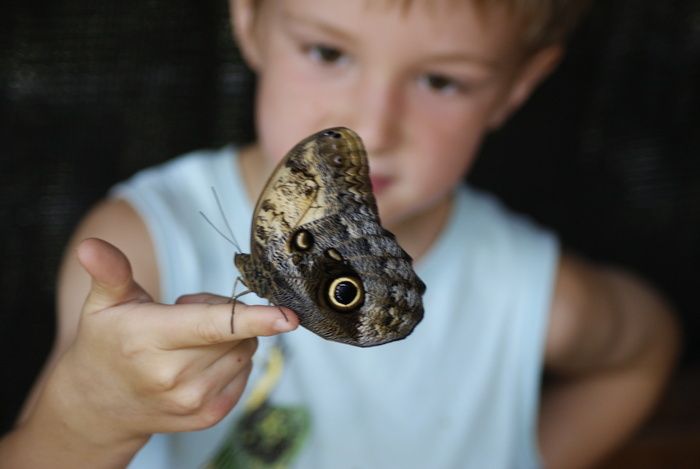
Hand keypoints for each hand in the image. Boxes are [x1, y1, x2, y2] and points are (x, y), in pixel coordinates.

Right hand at [48, 238, 297, 448]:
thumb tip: (91, 245)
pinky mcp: (209, 416)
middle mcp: (174, 377)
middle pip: (237, 332)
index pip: (212, 326)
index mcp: (149, 340)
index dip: (254, 319)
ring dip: (232, 338)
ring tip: (190, 340)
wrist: (99, 404)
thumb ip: (110, 272)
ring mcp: (193, 401)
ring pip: (247, 351)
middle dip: (226, 312)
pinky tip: (200, 361)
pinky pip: (246, 373)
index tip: (288, 317)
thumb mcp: (103, 304)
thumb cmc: (107, 343)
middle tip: (188, 314)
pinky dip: (233, 360)